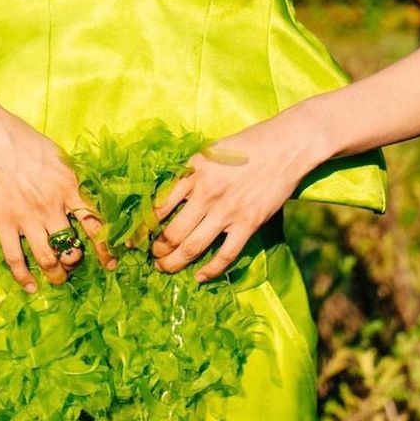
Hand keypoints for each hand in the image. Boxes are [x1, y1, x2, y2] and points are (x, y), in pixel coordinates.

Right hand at [0, 98, 115, 291]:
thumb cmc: (24, 139)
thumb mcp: (58, 155)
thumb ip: (71, 178)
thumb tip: (84, 194)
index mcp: (70, 185)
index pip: (97, 222)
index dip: (106, 246)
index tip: (111, 261)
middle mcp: (52, 205)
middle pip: (73, 247)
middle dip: (76, 263)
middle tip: (76, 267)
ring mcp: (27, 216)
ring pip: (48, 258)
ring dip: (55, 274)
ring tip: (57, 279)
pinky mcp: (3, 221)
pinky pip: (15, 257)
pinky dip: (23, 276)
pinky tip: (29, 287)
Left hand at [148, 114, 303, 282]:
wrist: (286, 144)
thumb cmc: (247, 144)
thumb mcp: (209, 152)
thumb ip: (190, 172)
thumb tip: (168, 192)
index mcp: (192, 173)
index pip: (158, 206)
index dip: (143, 228)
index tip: (134, 240)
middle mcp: (205, 193)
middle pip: (172, 233)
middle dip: (157, 251)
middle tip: (152, 259)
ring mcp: (227, 210)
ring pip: (192, 247)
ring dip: (175, 263)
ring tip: (166, 268)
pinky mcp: (248, 223)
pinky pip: (225, 255)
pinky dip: (210, 270)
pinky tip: (200, 277)